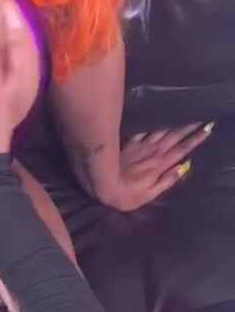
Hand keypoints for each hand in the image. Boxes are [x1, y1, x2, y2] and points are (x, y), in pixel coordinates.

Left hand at [98, 123, 213, 210]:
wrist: (103, 185)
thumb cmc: (126, 196)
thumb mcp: (149, 195)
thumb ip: (166, 182)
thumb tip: (182, 168)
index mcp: (160, 166)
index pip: (181, 150)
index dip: (195, 140)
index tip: (206, 130)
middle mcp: (153, 153)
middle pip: (174, 137)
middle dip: (188, 127)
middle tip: (200, 117)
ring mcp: (141, 146)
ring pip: (161, 131)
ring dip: (174, 123)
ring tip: (184, 115)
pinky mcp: (130, 144)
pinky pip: (143, 131)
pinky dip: (151, 125)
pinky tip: (157, 117)